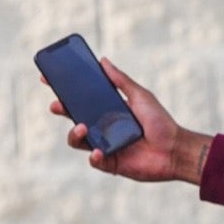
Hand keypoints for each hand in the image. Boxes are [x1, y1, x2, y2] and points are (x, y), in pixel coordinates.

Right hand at [43, 57, 211, 183]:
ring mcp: (105, 146)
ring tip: (82, 127)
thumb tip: (102, 60)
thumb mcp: (139, 96)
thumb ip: (120, 80)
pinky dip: (94, 156)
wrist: (175, 149)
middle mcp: (103, 127)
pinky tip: (99, 151)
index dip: (64, 91)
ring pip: (78, 141)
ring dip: (74, 134)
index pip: (82, 99)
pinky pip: (94, 161)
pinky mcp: (110, 163)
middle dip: (62, 110)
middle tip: (57, 105)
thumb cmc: (160, 121)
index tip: (48, 79)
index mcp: (108, 110)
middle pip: (74, 118)